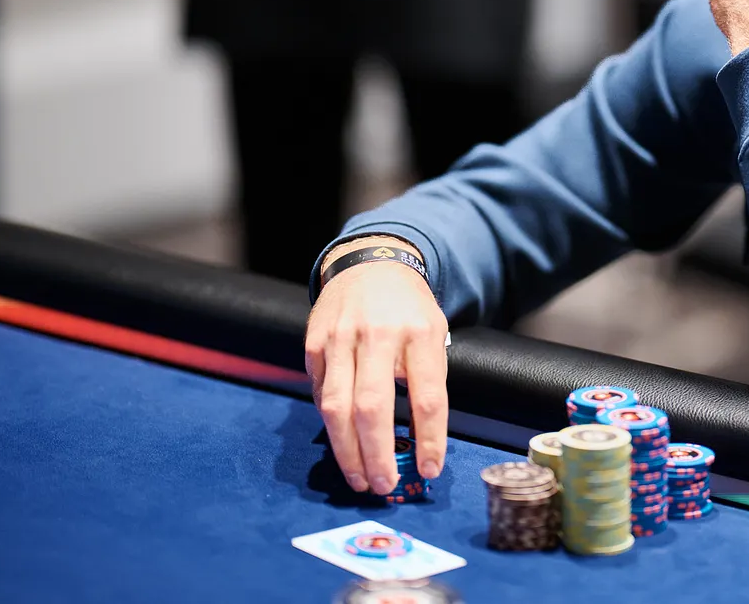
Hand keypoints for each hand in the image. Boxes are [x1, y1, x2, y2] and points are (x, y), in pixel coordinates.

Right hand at [304, 239, 448, 494]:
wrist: (372, 264)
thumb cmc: (409, 309)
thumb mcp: (434, 333)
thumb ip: (428, 379)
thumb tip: (421, 442)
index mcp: (421, 332)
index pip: (427, 396)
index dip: (429, 438)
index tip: (430, 469)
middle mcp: (379, 334)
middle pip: (373, 406)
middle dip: (377, 454)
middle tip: (384, 485)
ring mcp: (341, 337)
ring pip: (337, 406)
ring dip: (346, 451)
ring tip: (359, 478)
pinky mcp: (314, 343)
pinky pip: (319, 393)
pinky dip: (330, 423)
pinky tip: (341, 440)